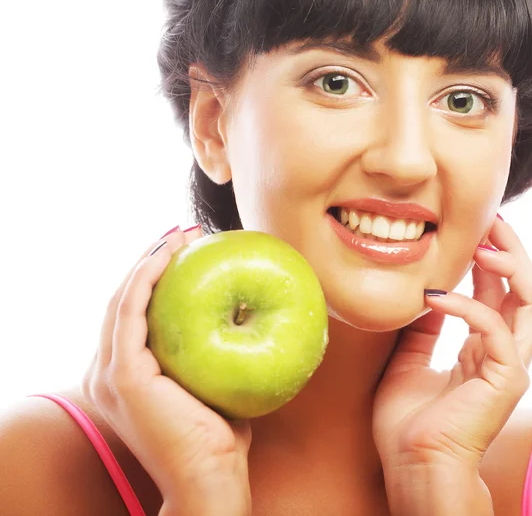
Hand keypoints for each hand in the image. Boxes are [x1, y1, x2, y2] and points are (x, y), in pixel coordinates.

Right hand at [82, 226, 252, 515]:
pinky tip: (167, 255)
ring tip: (180, 235)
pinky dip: (145, 276)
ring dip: (150, 260)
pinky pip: (130, 310)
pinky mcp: (121, 374)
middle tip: (184, 234)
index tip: (185, 250)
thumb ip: (215, 351)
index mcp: (124, 374)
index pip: (132, 312)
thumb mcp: (212, 381)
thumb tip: (244, 314)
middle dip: (152, 259)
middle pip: (123, 299)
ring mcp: (109, 372)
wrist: (209, 478)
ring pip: (122, 298)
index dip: (153, 276)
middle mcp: (107, 370)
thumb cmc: (217, 435)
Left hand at [373, 216, 531, 473]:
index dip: (488, 260)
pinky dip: (466, 305)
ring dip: (510, 266)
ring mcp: (510, 366)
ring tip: (483, 241)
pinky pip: (495, 329)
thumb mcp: (409, 357)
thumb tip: (426, 290)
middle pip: (525, 290)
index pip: (498, 294)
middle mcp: (504, 353)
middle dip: (511, 251)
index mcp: (483, 349)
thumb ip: (424, 326)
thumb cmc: (408, 420)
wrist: (411, 464)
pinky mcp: (506, 379)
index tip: (471, 231)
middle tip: (489, 220)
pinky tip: (434, 294)